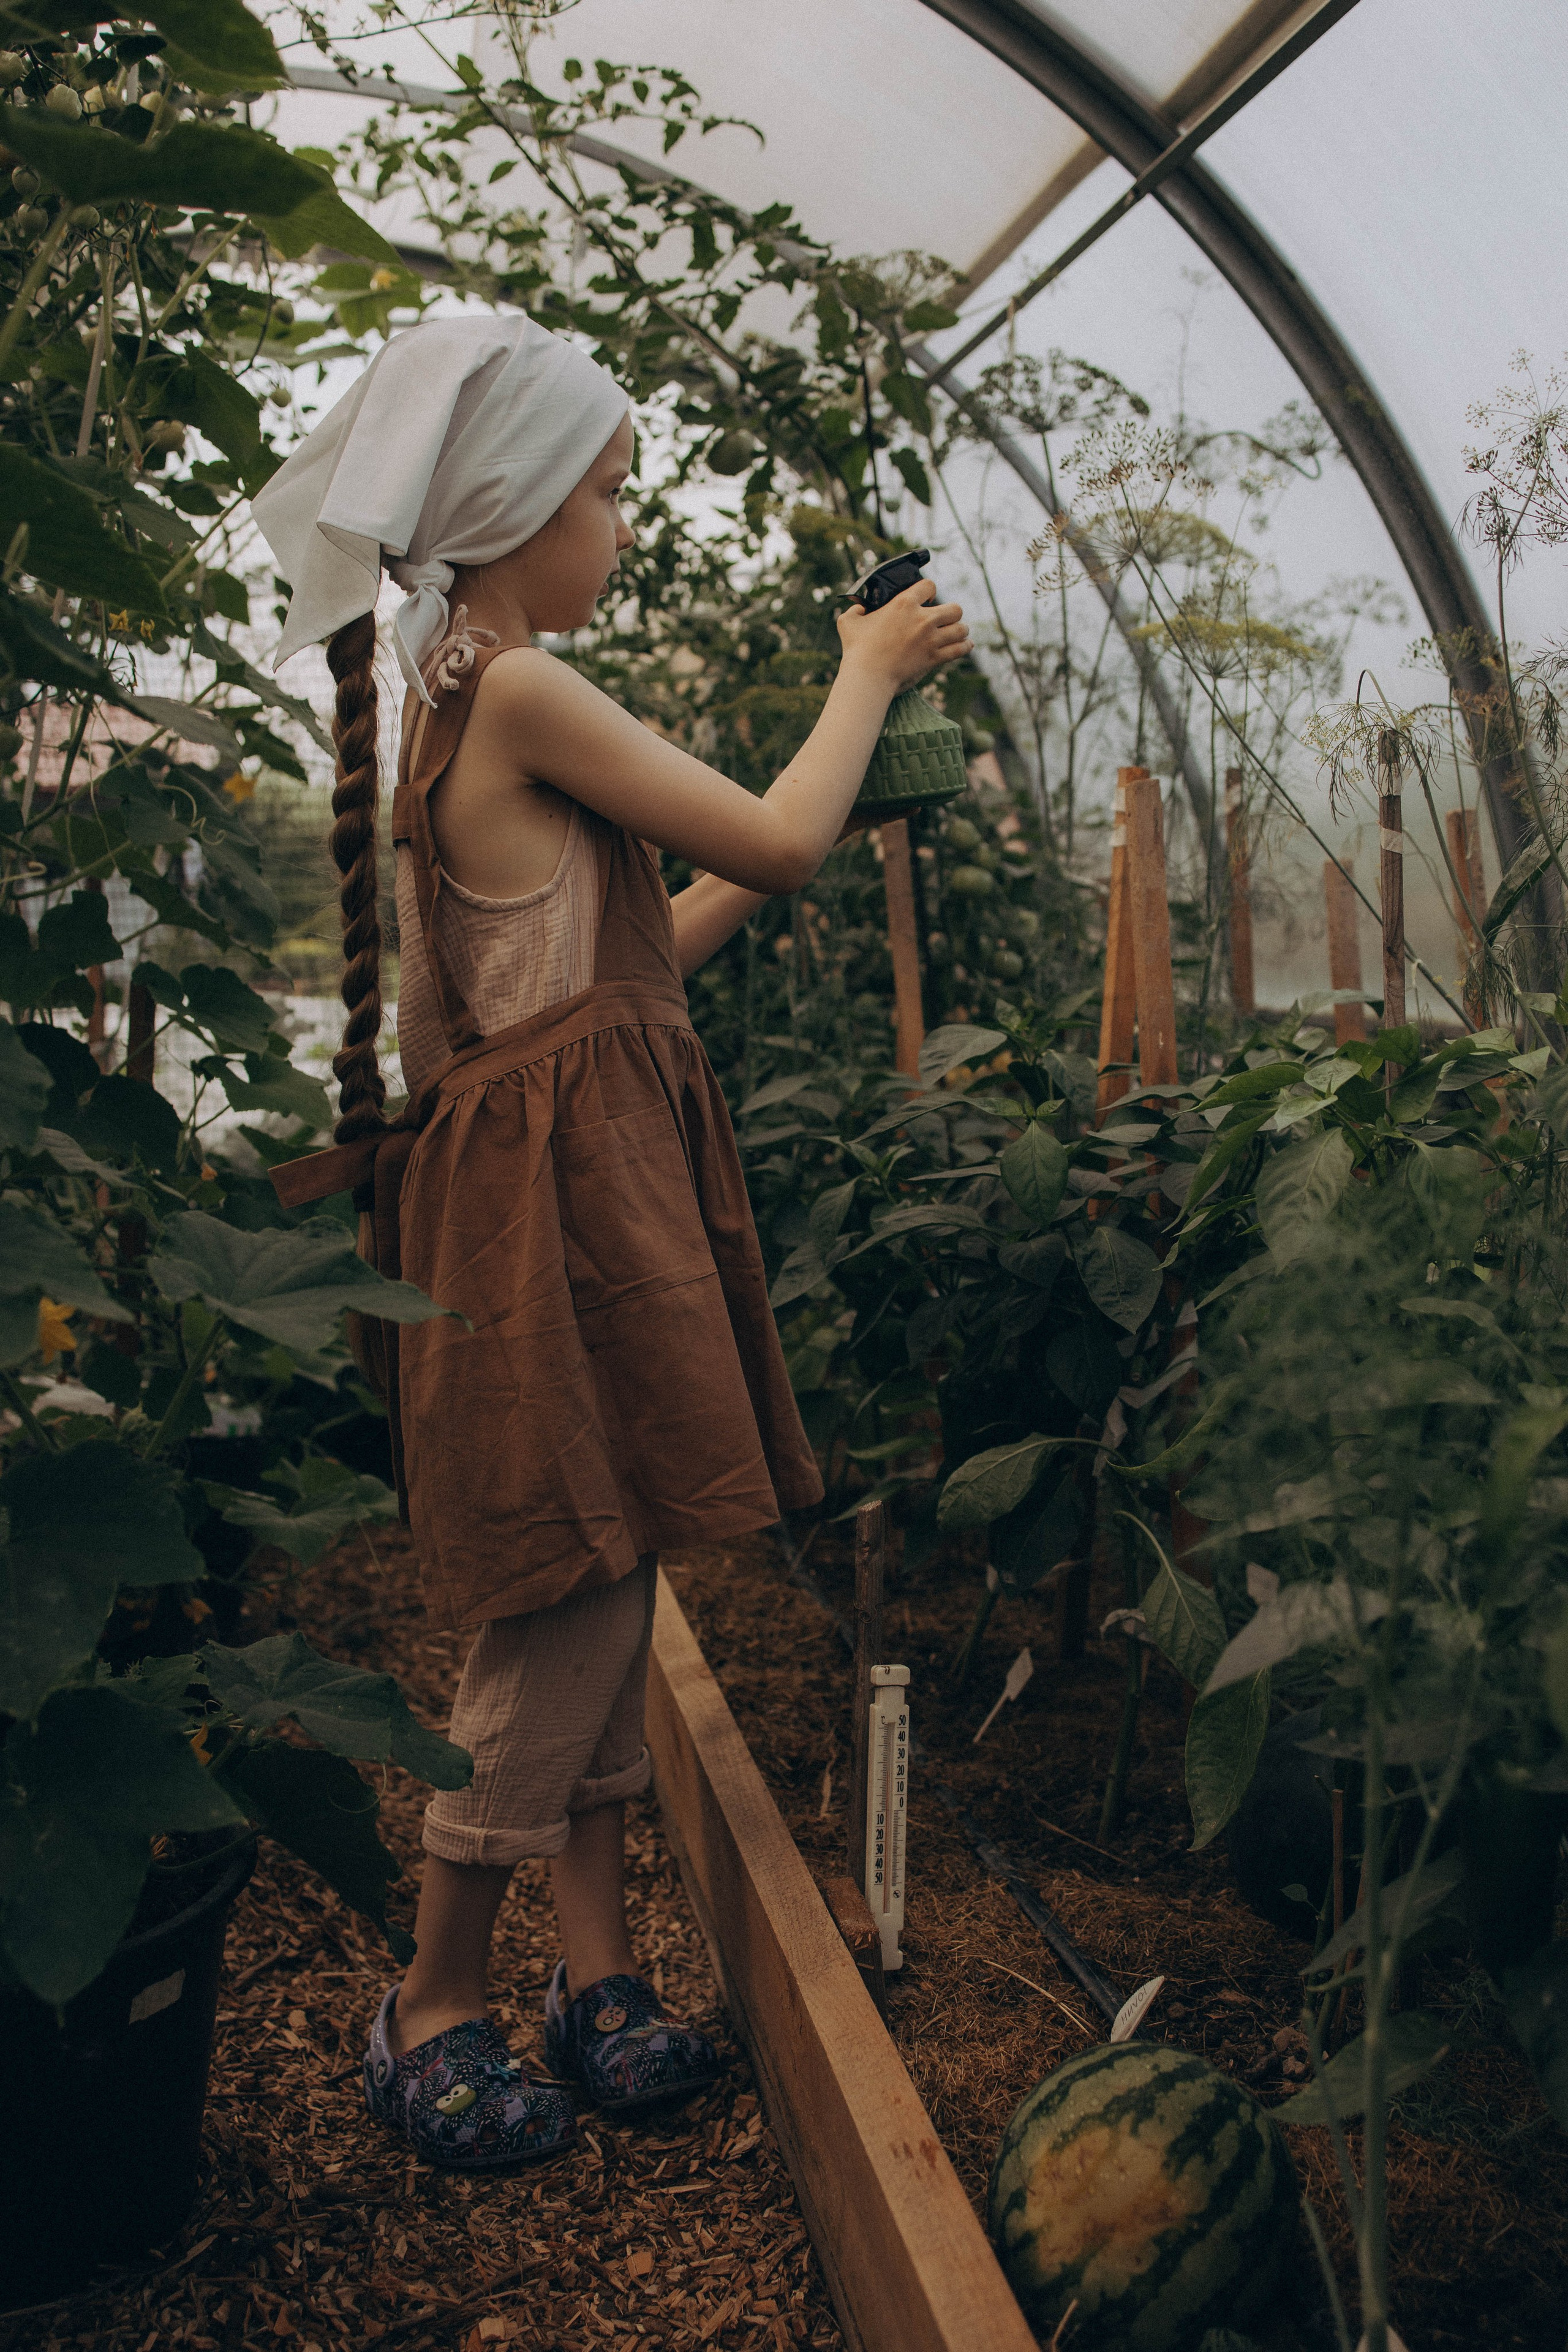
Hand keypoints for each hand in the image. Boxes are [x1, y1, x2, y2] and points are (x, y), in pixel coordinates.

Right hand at [836, 578, 970, 693]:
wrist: (868, 676)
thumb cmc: (857, 650)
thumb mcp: (848, 622)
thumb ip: (855, 610)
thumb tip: (859, 608)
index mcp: (904, 604)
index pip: (929, 586)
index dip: (929, 590)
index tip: (927, 598)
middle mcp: (922, 619)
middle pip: (954, 608)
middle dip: (952, 612)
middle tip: (945, 619)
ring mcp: (931, 639)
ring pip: (961, 629)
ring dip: (960, 630)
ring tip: (957, 632)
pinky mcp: (934, 658)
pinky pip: (959, 650)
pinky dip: (964, 647)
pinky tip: (965, 645)